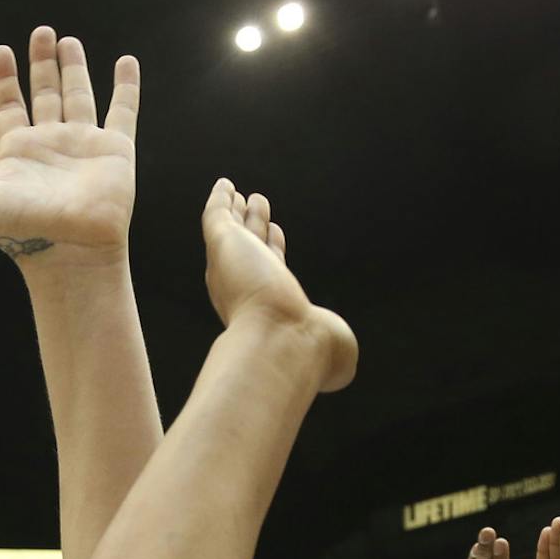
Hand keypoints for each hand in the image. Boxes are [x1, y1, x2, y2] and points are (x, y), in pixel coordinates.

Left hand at [0, 27, 138, 271]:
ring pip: (79, 96)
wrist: (69, 251)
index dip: (4, 80)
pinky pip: (123, 111)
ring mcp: (84, 145)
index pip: (8, 106)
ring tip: (67, 40)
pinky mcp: (116, 150)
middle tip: (42, 32)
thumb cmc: (20, 232)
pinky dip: (127, 87)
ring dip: (74, 68)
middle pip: (45, 94)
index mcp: (17, 152)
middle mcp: (51, 144)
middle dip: (42, 63)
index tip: (1, 52)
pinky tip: (126, 62)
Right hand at [200, 180, 356, 393]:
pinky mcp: (222, 243)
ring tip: (248, 195)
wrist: (279, 343)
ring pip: (233, 231)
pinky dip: (219, 198)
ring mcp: (230, 264)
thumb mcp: (329, 356)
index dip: (273, 249)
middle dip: (253, 228)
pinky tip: (225, 185)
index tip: (278, 233)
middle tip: (257, 205)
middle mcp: (242, 287)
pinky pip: (216, 214)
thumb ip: (332, 357)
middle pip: (249, 248)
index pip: (268, 270)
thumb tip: (343, 374)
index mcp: (263, 307)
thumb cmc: (306, 354)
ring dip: (241, 211)